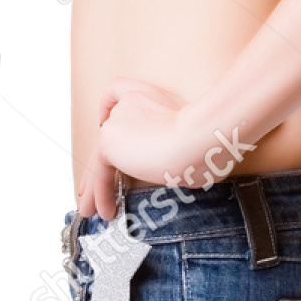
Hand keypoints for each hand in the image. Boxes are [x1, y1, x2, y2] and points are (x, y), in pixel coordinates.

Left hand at [77, 76, 186, 222]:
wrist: (200, 136)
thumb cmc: (210, 138)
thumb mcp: (197, 137)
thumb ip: (182, 145)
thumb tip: (188, 171)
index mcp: (151, 96)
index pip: (117, 90)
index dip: (107, 105)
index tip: (103, 119)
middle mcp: (129, 104)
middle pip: (106, 132)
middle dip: (98, 164)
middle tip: (90, 186)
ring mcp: (117, 121)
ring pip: (99, 157)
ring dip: (94, 187)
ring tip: (92, 211)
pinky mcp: (109, 142)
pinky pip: (99, 172)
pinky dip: (100, 194)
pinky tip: (107, 211)